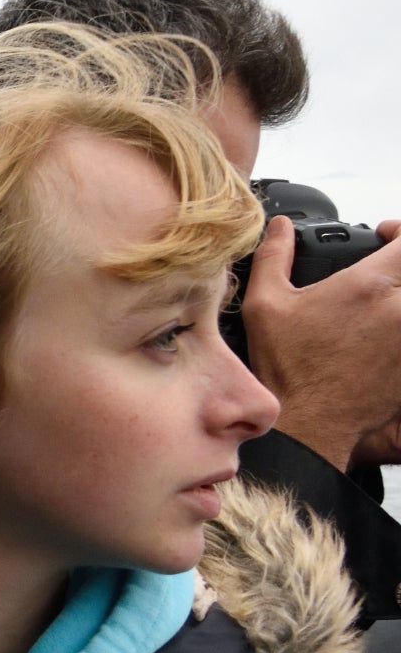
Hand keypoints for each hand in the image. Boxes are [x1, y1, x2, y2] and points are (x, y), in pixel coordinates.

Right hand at [243, 216, 400, 469]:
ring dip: (400, 292)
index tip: (384, 235)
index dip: (399, 232)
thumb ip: (273, 257)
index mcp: (370, 286)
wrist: (310, 424)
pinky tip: (381, 328)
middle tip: (386, 263)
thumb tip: (279, 228)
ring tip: (384, 297)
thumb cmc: (288, 369)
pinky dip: (396, 324)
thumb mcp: (265, 306)